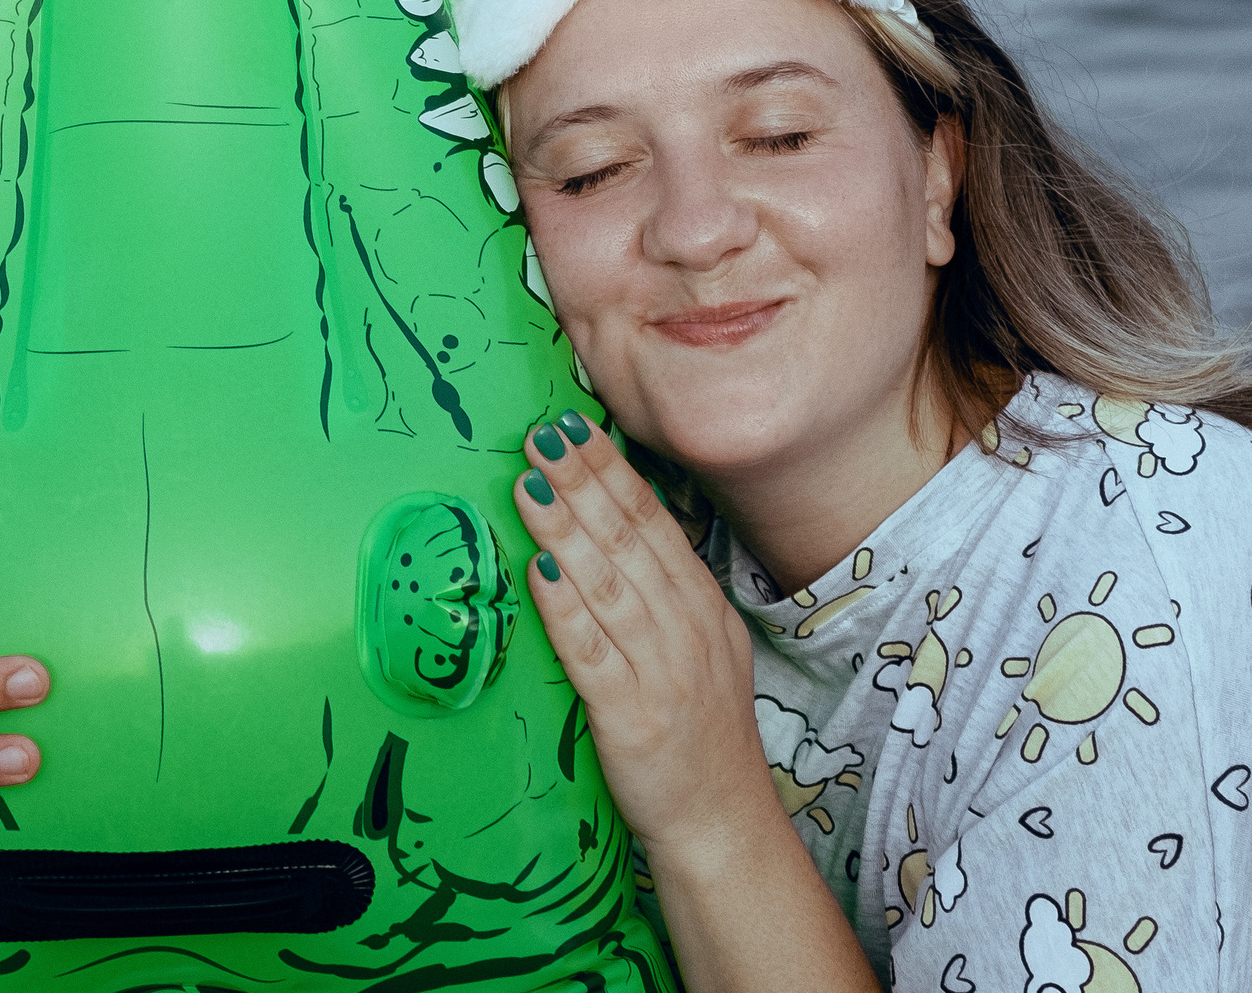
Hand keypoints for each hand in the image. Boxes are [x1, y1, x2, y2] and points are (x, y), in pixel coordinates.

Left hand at [512, 416, 765, 856]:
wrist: (722, 824)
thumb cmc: (701, 736)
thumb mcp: (700, 651)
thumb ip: (662, 594)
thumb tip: (609, 533)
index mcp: (703, 609)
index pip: (653, 523)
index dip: (611, 472)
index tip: (574, 427)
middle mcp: (686, 631)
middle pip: (627, 542)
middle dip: (581, 481)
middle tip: (542, 435)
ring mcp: (660, 672)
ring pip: (606, 584)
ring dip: (564, 529)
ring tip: (529, 484)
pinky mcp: (630, 715)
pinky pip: (591, 653)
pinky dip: (564, 608)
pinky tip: (537, 571)